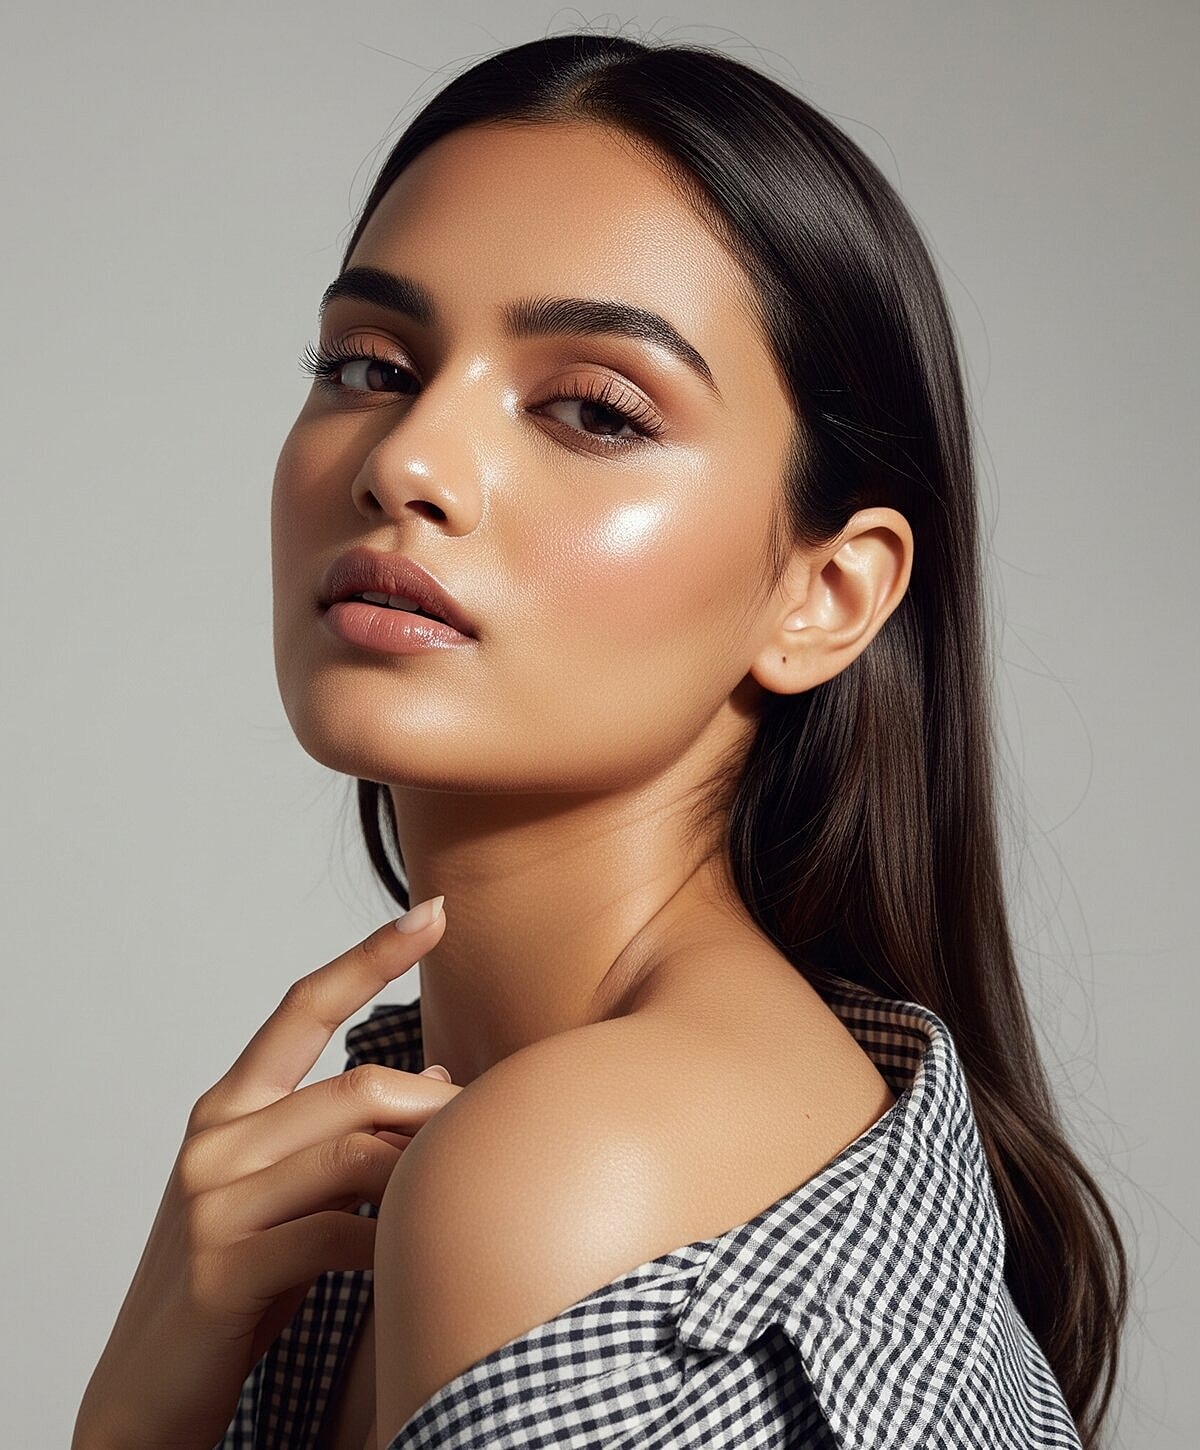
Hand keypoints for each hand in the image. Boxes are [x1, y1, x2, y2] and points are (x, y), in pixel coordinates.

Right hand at [72, 896, 458, 1449]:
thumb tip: (438, 1078)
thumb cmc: (240, 1284)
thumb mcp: (293, 1196)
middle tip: (490, 1128)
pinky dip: (392, 1239)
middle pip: (355, 1090)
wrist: (150, 1391)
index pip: (304, 1007)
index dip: (370, 956)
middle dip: (437, 1109)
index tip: (436, 912)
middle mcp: (215, 1139)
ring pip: (352, 1154)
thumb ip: (348, 1136)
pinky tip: (414, 1256)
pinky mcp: (220, 1267)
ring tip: (462, 1191)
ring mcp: (212, 1201)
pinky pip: (338, 1233)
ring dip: (423, 1171)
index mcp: (230, 1108)